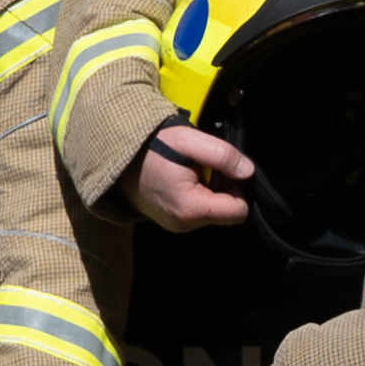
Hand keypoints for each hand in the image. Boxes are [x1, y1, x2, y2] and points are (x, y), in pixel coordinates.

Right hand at [125, 121, 258, 234]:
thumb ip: (222, 155)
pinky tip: (180, 178)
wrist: (116, 155)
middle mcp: (183, 224)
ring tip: (187, 170)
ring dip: (208, 190)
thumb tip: (248, 171)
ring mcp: (175, 225)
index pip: (239, 211)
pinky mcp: (169, 222)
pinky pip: (196, 212)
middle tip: (200, 166)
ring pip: (212, 212)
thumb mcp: (189, 140)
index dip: (237, 186)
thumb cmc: (151, 146)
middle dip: (221, 188)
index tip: (219, 168)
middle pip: (226, 212)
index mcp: (191, 208)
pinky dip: (195, 195)